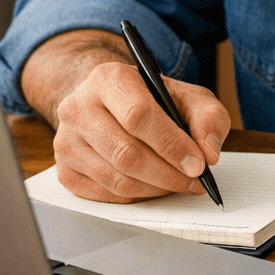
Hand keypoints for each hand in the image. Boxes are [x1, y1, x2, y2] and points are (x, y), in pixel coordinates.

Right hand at [53, 61, 230, 203]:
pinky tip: (154, 186)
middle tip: (194, 180)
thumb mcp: (187, 96)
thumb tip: (209, 152)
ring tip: (179, 183)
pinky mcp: (64, 169)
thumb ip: (207, 117)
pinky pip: (105, 194)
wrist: (111, 103)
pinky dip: (137, 196)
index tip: (198, 163)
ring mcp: (66, 140)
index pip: (138, 115)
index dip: (171, 144)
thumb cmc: (151, 99)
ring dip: (156, 188)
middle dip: (168, 173)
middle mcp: (78, 107)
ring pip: (116, 178)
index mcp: (108, 79)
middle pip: (126, 152)